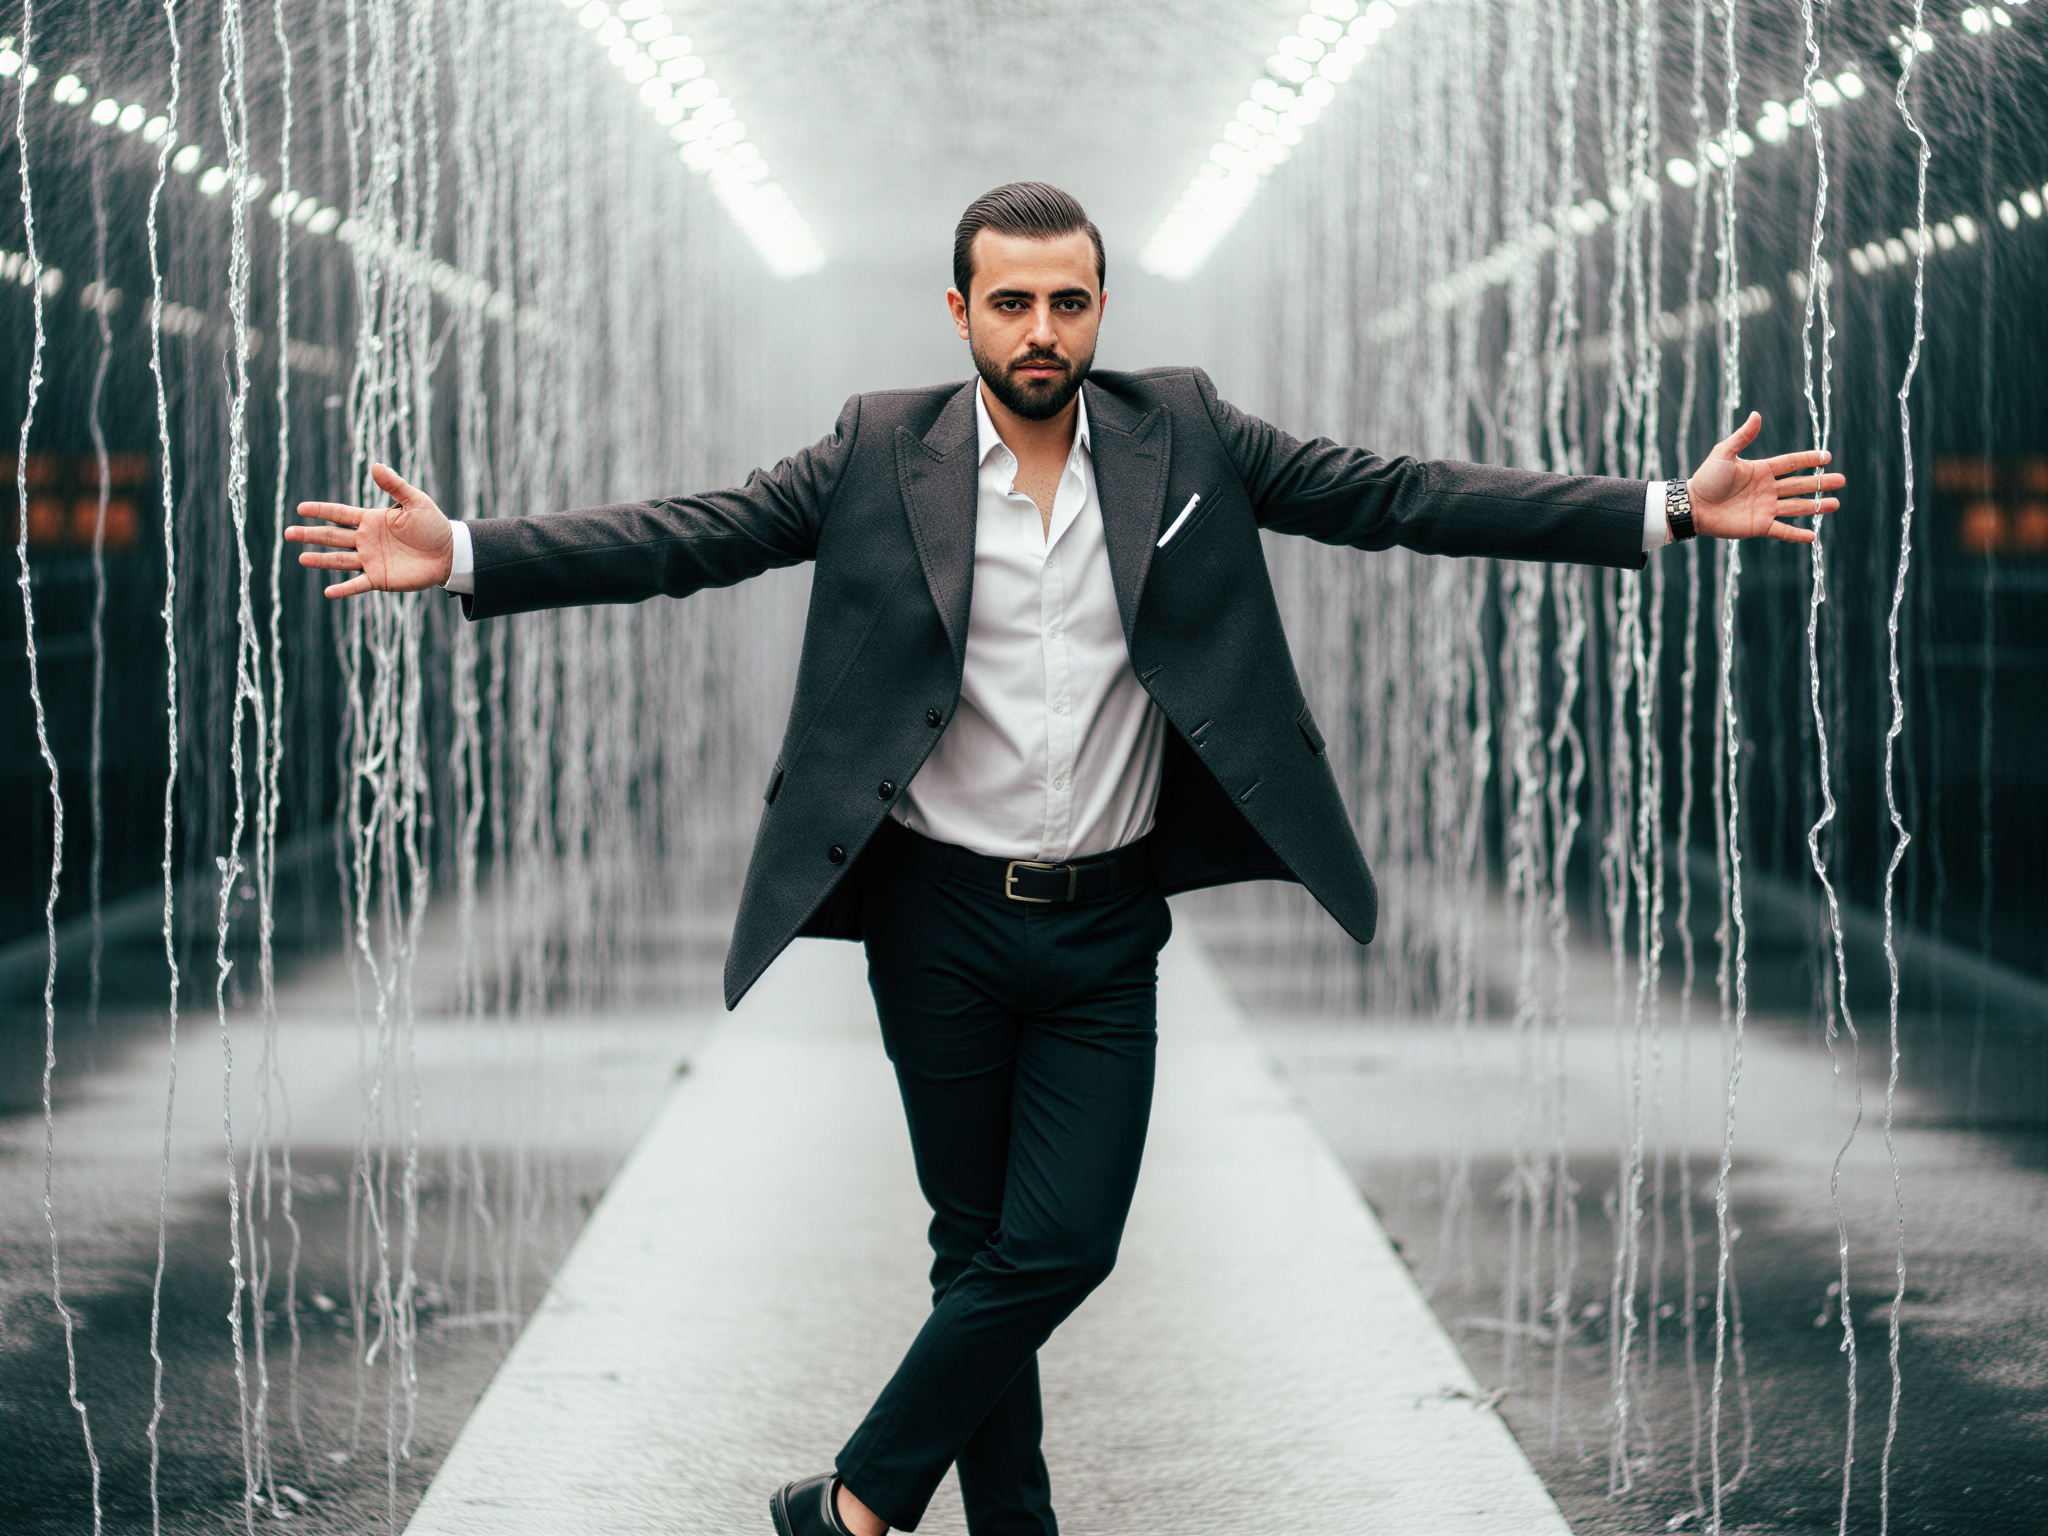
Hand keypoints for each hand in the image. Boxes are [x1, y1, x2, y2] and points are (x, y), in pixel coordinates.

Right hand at [286, 463, 452, 597]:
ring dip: (320, 560)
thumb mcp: (415, 501)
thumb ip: (395, 485)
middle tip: (288, 533)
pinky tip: (328, 591)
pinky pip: (358, 584)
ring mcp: (371, 560)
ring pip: (340, 560)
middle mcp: (366, 540)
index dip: (321, 511)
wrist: (449, 552)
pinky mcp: (381, 578)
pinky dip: (344, 589)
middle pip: (333, 537)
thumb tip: (376, 466)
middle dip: (310, 535)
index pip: (340, 514)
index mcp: (371, 520)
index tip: (301, 509)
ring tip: (301, 558)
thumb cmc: (433, 525)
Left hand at [1685, 412, 1843, 543]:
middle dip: (1820, 483)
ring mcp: (1765, 508)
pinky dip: (1796, 534)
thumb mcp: (1724, 453)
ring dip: (1816, 506)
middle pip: (1799, 485)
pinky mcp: (1759, 526)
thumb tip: (1756, 414)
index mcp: (1761, 470)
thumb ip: (1742, 436)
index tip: (1827, 456)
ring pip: (1796, 507)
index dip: (1808, 459)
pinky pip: (1782, 530)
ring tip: (1835, 504)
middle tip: (1841, 480)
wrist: (1692, 506)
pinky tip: (1812, 536)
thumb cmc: (1706, 478)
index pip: (1791, 463)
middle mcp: (1767, 489)